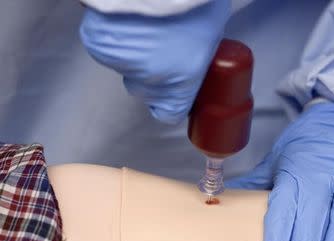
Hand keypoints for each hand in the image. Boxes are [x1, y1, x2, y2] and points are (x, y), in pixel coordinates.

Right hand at [79, 1, 229, 123]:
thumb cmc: (196, 3)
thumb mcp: (212, 36)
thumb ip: (200, 56)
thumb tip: (193, 56)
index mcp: (180, 87)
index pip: (168, 113)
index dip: (170, 102)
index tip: (174, 91)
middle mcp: (148, 82)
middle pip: (143, 89)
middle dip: (151, 72)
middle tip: (162, 45)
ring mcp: (121, 64)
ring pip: (124, 65)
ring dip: (132, 50)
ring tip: (146, 23)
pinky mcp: (98, 43)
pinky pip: (106, 45)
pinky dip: (114, 34)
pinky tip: (128, 16)